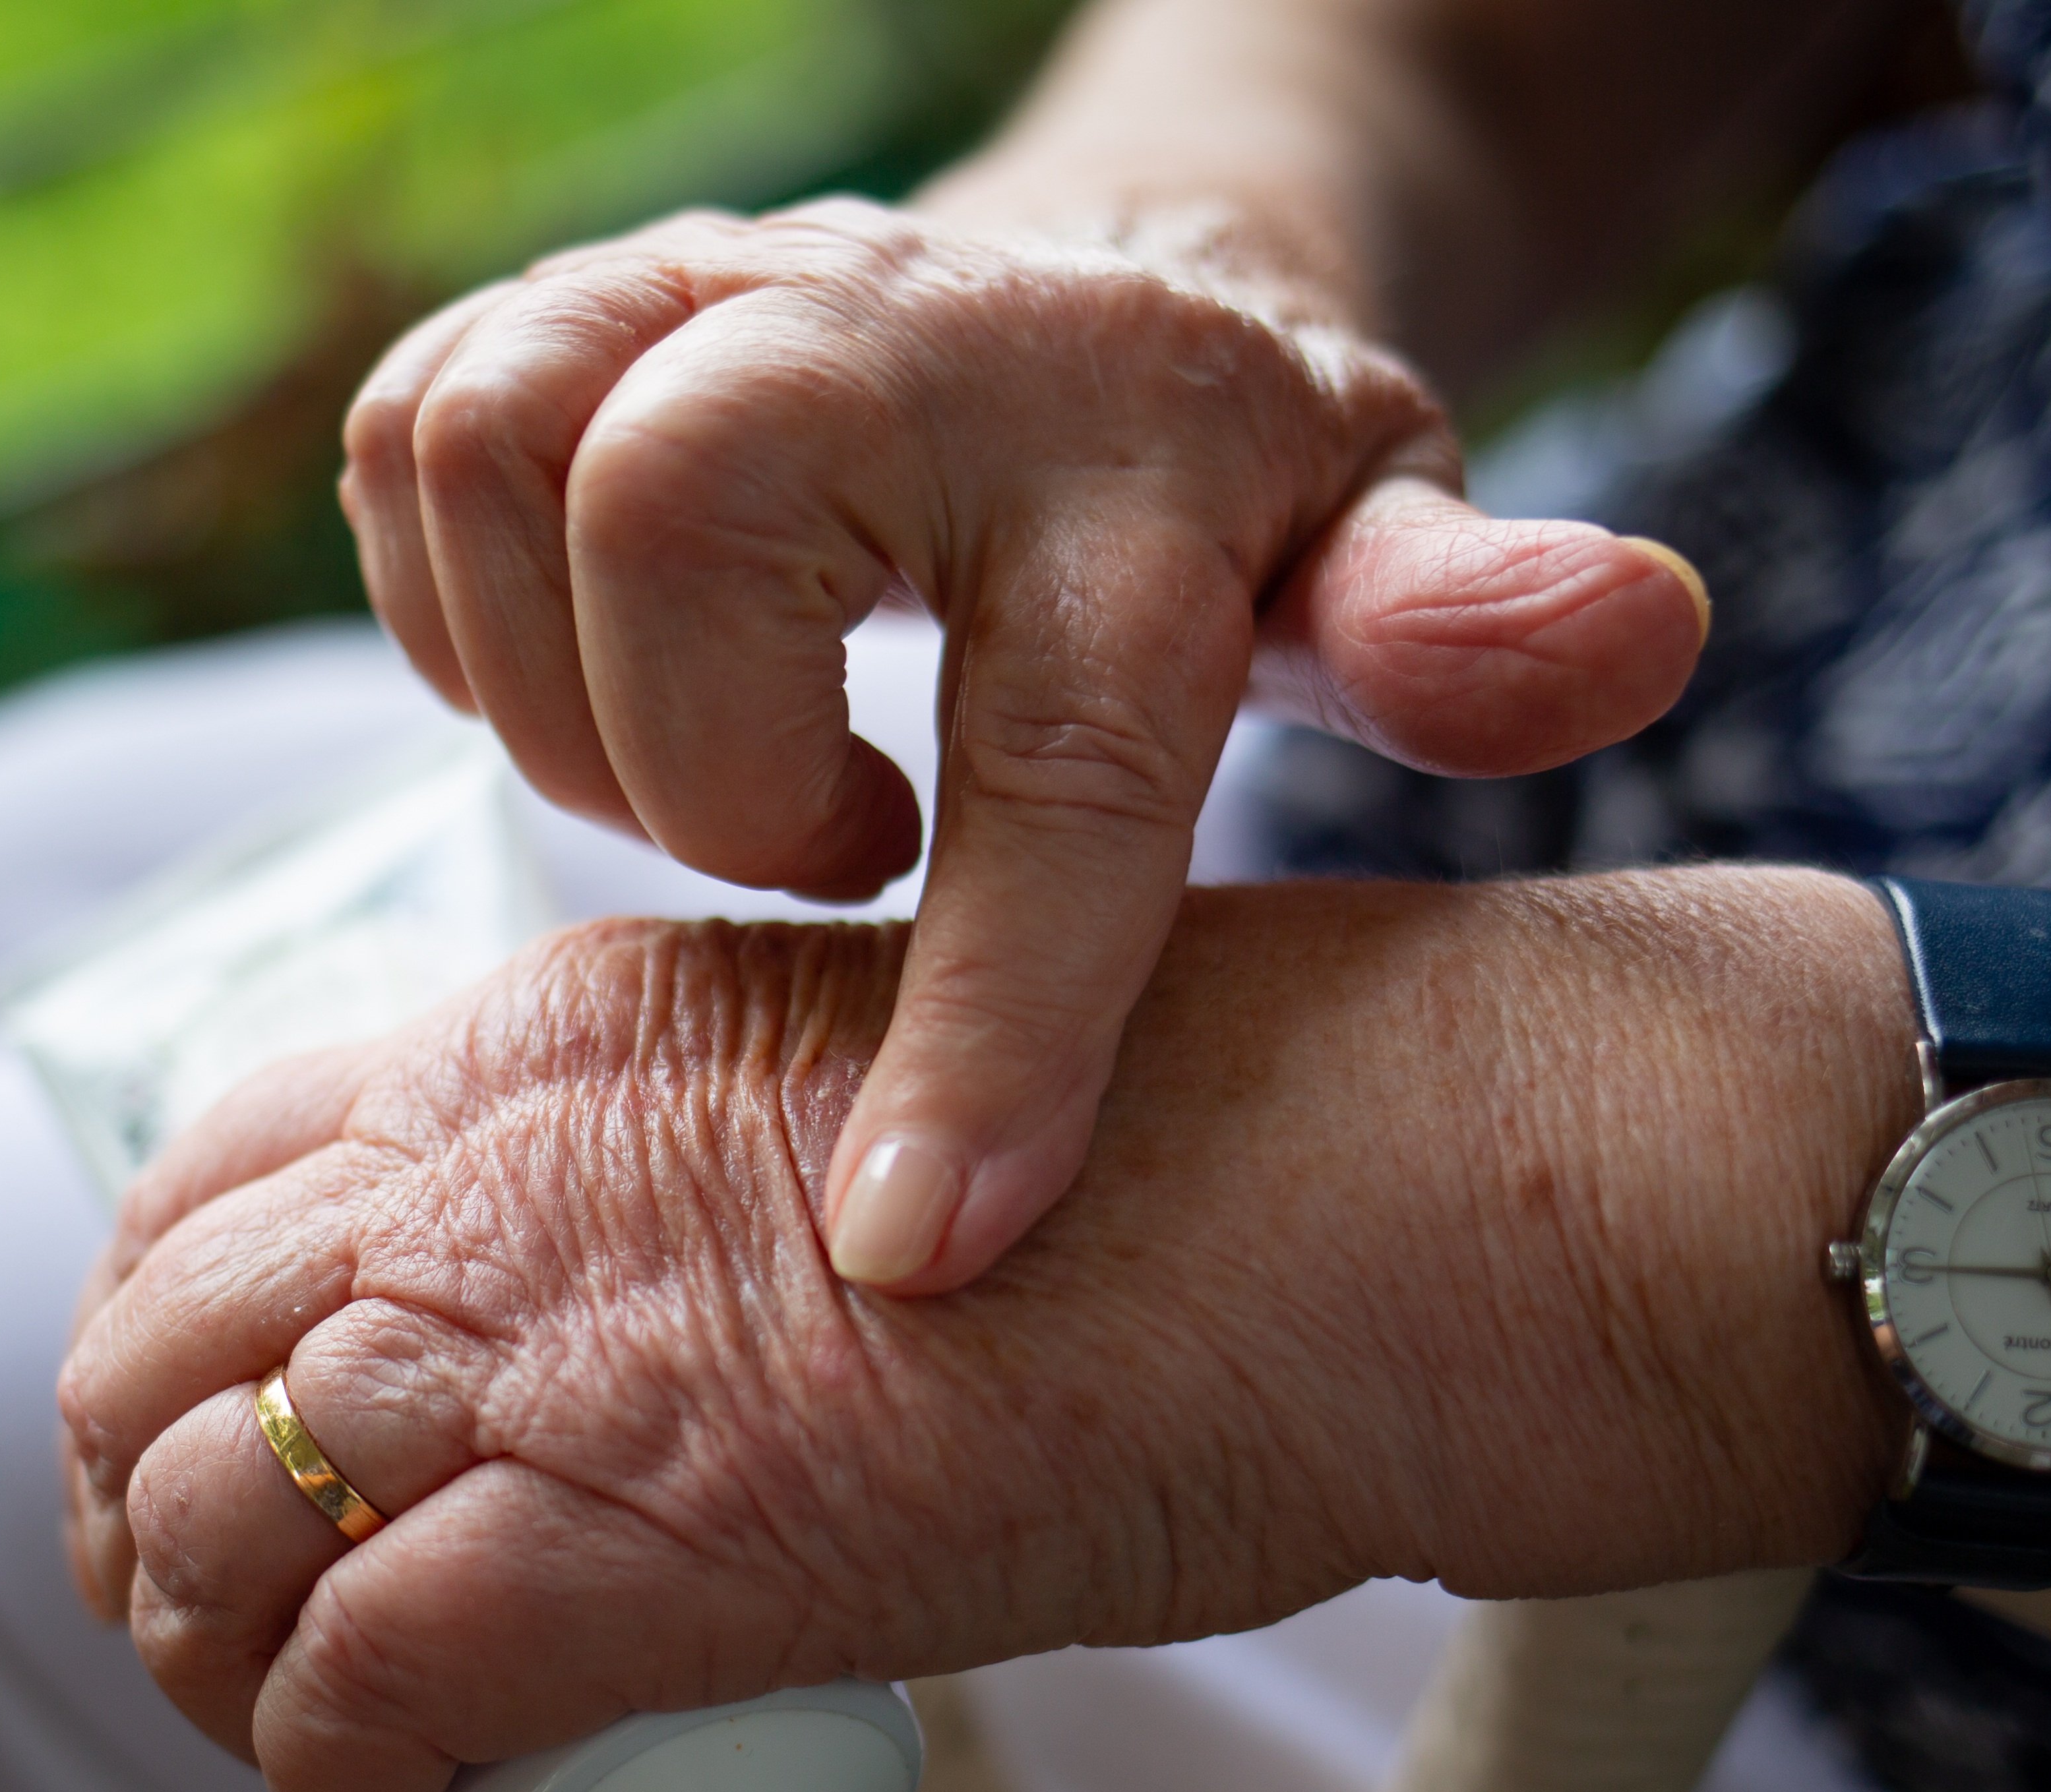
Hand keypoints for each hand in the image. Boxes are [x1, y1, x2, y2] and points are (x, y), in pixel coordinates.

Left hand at [54, 873, 1910, 1791]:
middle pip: (148, 1346)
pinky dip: (329, 1790)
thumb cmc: (1204, 1153)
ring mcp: (531, 1341)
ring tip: (304, 1745)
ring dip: (209, 1665)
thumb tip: (640, 1341)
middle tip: (243, 1623)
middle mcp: (486, 1155)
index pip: (218, 1161)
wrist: (1371, 1206)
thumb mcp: (865, 1083)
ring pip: (190, 1521)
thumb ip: (688, 1178)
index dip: (185, 1326)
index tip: (251, 1431)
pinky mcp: (610, 1540)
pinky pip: (340, 1694)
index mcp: (551, 1025)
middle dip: (149, 1507)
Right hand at [338, 197, 1711, 1294]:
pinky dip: (471, 614)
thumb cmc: (1224, 496)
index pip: (1056, 753)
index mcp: (1131, 444)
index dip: (993, 1022)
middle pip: (677, 518)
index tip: (919, 1250)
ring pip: (497, 468)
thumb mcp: (1380, 555)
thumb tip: (1642, 625)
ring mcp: (693, 283)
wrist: (1083, 297)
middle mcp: (890, 325)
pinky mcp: (549, 305)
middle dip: (713, 768)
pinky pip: (408, 449)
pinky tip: (626, 684)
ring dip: (579, 698)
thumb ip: (1466, 628)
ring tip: (743, 770)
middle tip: (845, 847)